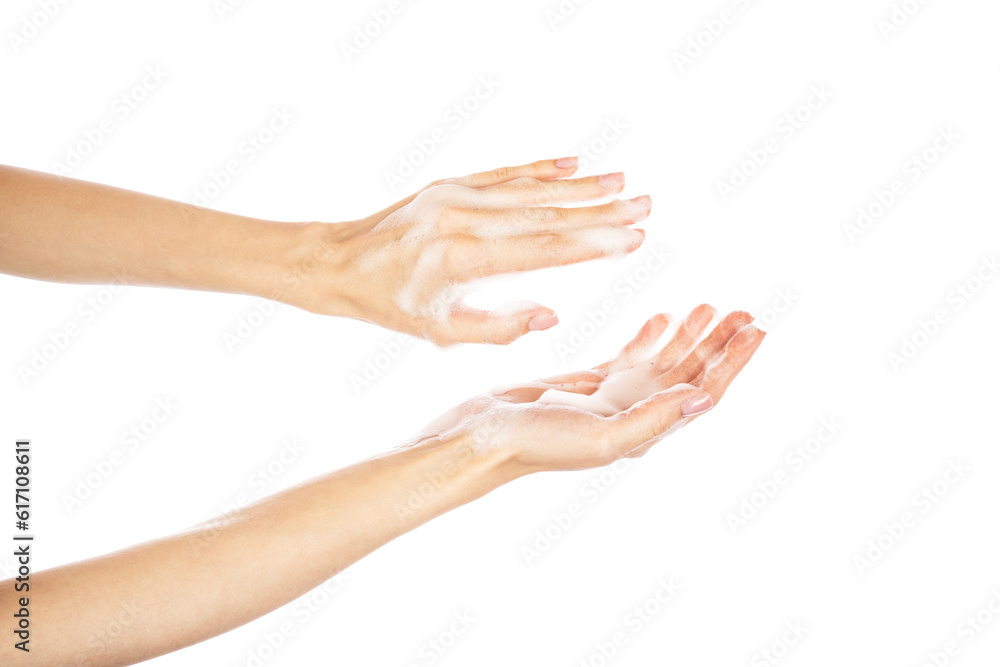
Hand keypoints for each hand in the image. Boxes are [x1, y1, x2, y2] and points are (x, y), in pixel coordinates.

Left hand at [305, 158, 649, 345]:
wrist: (340, 262)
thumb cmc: (392, 305)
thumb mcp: (440, 333)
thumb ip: (498, 328)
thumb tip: (552, 315)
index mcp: (464, 261)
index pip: (543, 250)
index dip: (592, 245)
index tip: (634, 239)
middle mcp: (464, 220)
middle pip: (546, 214)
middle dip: (601, 210)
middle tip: (646, 204)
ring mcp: (457, 196)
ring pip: (530, 189)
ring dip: (580, 186)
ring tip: (623, 181)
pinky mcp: (450, 184)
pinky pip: (505, 173)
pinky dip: (541, 169)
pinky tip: (573, 164)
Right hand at [412, 305, 765, 472]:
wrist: (483, 436)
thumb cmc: (536, 443)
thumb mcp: (600, 437)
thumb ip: (653, 418)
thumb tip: (706, 399)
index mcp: (645, 430)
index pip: (703, 392)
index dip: (732, 362)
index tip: (755, 329)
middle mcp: (636, 416)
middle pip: (691, 374)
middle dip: (719, 343)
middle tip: (743, 311)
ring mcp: (613, 399)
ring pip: (664, 362)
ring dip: (688, 336)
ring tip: (709, 306)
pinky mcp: (589, 385)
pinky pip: (631, 357)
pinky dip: (651, 337)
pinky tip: (663, 317)